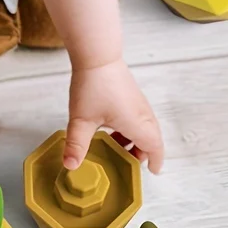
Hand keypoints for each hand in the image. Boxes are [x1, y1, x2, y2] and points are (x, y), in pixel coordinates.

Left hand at [65, 59, 163, 173]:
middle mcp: (143, 114)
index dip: (155, 162)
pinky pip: (137, 117)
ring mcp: (138, 102)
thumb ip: (77, 145)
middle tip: (126, 162)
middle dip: (142, 153)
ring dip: (134, 140)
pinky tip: (110, 128)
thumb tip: (71, 166)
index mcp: (138, 124)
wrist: (97, 56)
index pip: (155, 148)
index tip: (152, 171)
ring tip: (115, 146)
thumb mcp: (81, 120)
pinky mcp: (131, 94)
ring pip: (144, 127)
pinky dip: (130, 127)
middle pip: (151, 139)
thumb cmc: (93, 86)